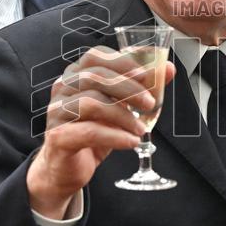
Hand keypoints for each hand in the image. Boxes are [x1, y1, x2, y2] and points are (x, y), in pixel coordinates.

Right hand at [27, 46, 175, 217]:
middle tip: (150, 103)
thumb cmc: (92, 132)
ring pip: (92, 104)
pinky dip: (115, 136)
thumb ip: (140, 87)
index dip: (122, 61)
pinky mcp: (59, 137)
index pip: (95, 56)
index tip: (146, 74)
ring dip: (123, 115)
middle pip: (94, 77)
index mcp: (75, 76)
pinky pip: (89, 132)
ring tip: (141, 129)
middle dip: (128, 88)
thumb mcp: (118, 107)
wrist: (67, 169)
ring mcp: (57, 112)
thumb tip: (168, 69)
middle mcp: (62, 89)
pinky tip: (130, 142)